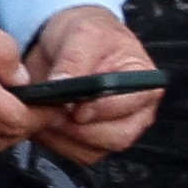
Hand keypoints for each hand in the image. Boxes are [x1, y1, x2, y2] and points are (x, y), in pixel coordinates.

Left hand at [21, 4, 164, 161]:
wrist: (66, 43)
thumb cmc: (86, 35)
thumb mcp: (82, 33)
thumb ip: (74, 59)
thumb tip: (64, 84)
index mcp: (144, 81)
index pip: (132, 105)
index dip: (103, 109)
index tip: (76, 107)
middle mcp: (136, 111)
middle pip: (117, 136)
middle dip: (80, 129)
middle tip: (52, 112)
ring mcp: (115, 129)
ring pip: (94, 150)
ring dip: (63, 137)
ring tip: (43, 113)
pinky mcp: (93, 142)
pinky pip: (76, 153)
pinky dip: (56, 142)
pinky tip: (44, 121)